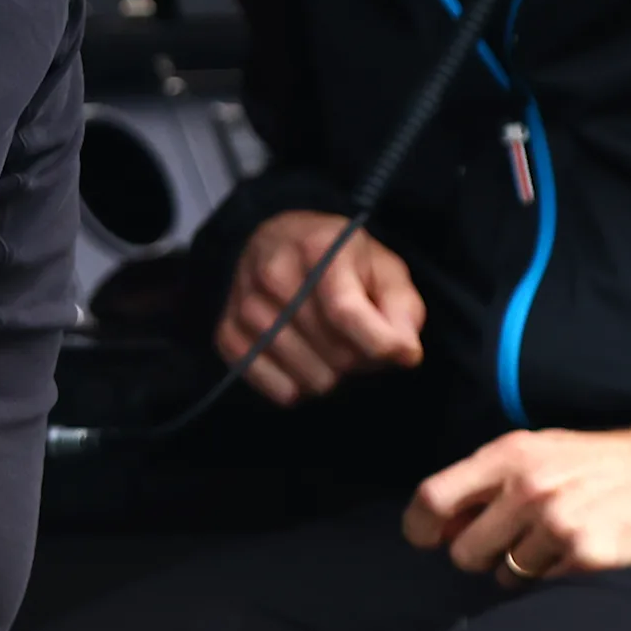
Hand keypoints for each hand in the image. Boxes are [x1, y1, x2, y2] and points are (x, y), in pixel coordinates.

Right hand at [217, 210, 425, 404]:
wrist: (280, 243)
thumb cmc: (342, 262)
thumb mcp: (385, 270)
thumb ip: (402, 309)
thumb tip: (404, 351)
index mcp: (318, 246)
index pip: (345, 313)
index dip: (380, 345)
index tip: (400, 353)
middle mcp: (273, 270)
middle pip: (332, 350)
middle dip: (357, 359)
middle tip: (358, 341)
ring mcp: (245, 302)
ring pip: (304, 374)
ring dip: (328, 375)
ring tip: (331, 351)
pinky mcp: (227, 331)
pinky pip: (270, 384)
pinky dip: (293, 387)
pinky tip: (303, 365)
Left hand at [403, 411, 630, 586]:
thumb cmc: (602, 461)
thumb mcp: (541, 450)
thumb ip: (488, 481)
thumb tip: (440, 527)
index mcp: (509, 456)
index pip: (433, 498)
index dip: (420, 527)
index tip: (426, 540)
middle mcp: (528, 490)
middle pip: (464, 551)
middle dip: (481, 555)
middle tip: (512, 543)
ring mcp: (559, 525)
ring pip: (506, 575)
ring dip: (523, 569)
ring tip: (558, 542)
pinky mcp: (590, 557)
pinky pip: (546, 586)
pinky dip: (557, 577)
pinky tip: (583, 552)